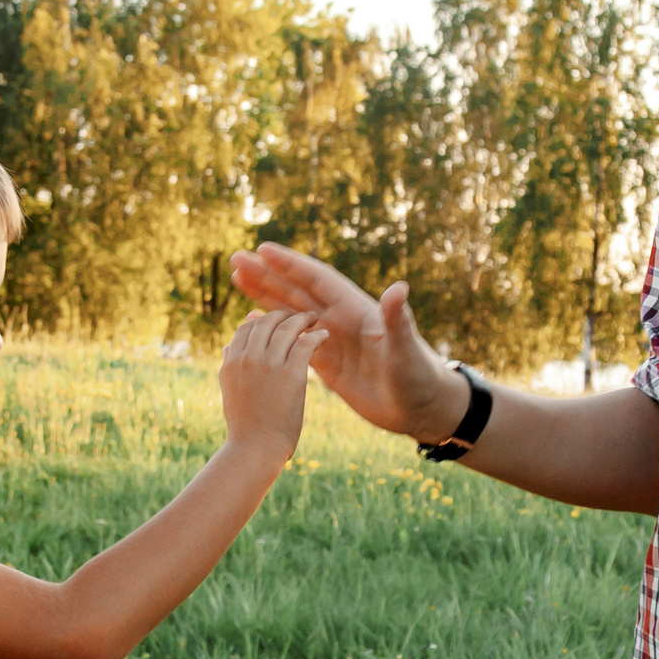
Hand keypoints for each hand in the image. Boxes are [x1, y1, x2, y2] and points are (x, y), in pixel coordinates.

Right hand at [217, 309, 326, 461]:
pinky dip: (316, 335)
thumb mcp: (230, 389)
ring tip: (313, 319)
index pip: (247, 328)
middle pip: (267, 322)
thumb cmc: (244, 423)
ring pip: (287, 328)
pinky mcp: (291, 374)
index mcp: (232, 362)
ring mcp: (269, 365)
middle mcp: (248, 358)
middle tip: (299, 317)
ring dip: (302, 319)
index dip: (264, 320)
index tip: (278, 322)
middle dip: (284, 315)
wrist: (255, 447)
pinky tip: (323, 335)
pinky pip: (305, 343)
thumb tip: (227, 347)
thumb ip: (229, 364)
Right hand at [227, 244, 468, 440]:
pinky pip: (293, 339)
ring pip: (291, 312)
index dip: (291, 265)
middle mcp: (342, 320)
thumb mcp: (406, 349)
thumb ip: (398, 319)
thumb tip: (398, 287)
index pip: (318, 280)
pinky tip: (252, 320)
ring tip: (238, 279)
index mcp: (357, 310)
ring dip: (265, 295)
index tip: (263, 249)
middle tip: (236, 259)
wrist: (422, 409)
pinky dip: (273, 329)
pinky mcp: (328, 363)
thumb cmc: (419, 377)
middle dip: (267, 275)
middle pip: (297, 291)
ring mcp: (334, 340)